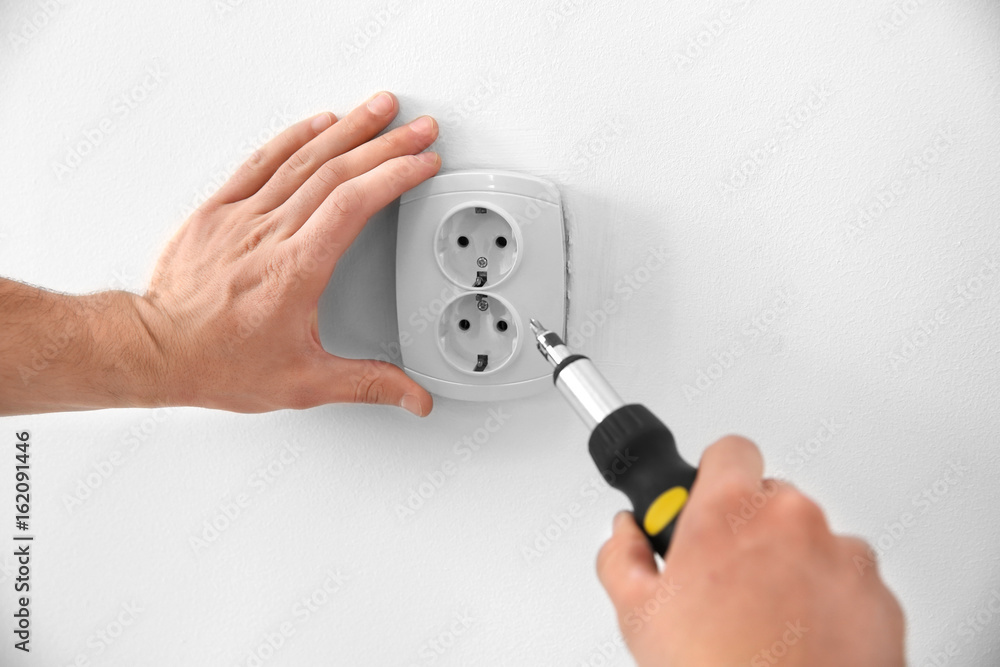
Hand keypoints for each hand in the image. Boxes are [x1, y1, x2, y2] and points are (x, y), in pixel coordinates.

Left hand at [0, 92, 440, 415]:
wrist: (154, 350)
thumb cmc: (217, 362)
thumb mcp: (304, 383)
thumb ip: (366, 384)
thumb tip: (412, 397)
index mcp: (296, 269)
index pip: (354, 203)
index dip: (395, 175)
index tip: (423, 162)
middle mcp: (270, 234)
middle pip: (337, 172)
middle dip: (386, 143)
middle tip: (419, 128)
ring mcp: (242, 217)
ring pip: (303, 158)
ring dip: (348, 129)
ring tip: (380, 108)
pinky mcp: (218, 210)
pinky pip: (261, 161)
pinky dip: (294, 137)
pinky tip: (318, 123)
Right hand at [597, 435, 904, 666]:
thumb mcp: (636, 615)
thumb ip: (622, 556)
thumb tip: (626, 534)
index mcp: (730, 512)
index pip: (730, 450)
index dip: (716, 474)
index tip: (709, 496)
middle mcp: (793, 521)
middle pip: (773, 499)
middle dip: (753, 530)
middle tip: (730, 579)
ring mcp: (844, 557)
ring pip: (815, 541)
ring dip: (795, 565)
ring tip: (769, 621)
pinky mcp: (880, 597)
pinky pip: (852, 582)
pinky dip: (832, 601)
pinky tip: (804, 639)